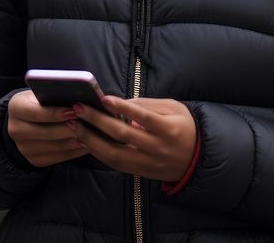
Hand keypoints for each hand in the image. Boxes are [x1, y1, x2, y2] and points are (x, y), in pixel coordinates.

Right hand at [7, 90, 89, 167]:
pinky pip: (58, 158)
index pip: (36, 112)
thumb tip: (77, 99)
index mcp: (16, 108)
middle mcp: (16, 130)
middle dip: (69, 129)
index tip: (74, 111)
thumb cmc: (38, 101)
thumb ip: (53, 95)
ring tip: (91, 134)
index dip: (56, 113)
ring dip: (75, 141)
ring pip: (55, 147)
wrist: (23, 119)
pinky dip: (74, 152)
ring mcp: (24, 148)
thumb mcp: (40, 93)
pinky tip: (86, 144)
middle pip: (47, 133)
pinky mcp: (34, 160)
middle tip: (87, 124)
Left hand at [67, 96, 197, 181]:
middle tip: (78, 108)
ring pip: (116, 155)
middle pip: (123, 136)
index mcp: (168, 130)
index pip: (143, 117)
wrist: (198, 157)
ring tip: (75, 126)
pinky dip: (99, 153)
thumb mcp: (173, 108)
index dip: (123, 108)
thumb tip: (120, 103)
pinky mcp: (141, 173)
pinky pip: (117, 164)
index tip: (104, 99)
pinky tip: (86, 141)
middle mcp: (158, 149)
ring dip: (92, 141)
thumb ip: (148, 105)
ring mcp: (148, 164)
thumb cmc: (184, 126)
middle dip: (98, 122)